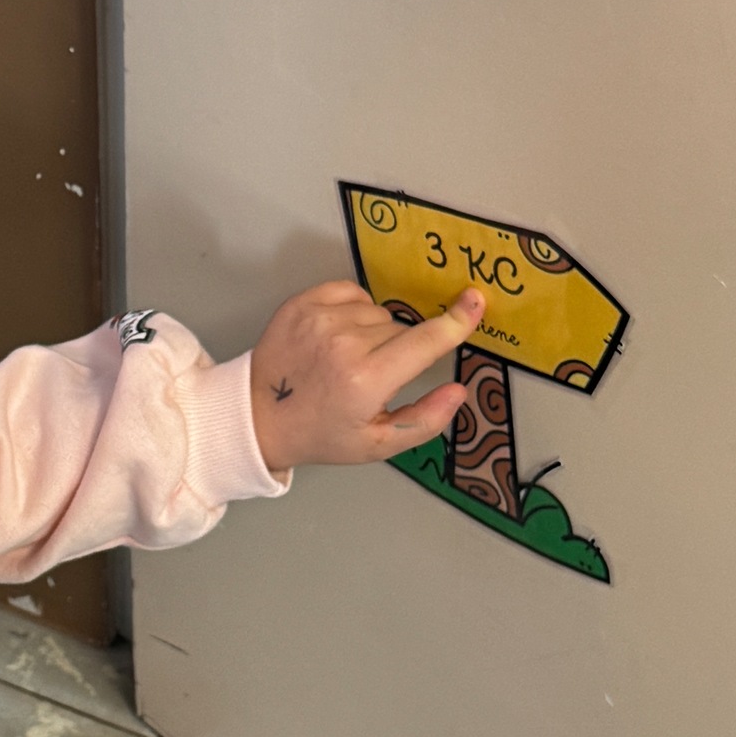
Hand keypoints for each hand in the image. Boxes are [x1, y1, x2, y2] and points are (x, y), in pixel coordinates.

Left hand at [250, 282, 484, 472]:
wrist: (260, 417)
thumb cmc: (321, 433)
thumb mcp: (377, 444)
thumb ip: (425, 420)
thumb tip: (458, 390)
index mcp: (366, 380)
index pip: (425, 342)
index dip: (455, 322)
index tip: (475, 301)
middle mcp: (344, 343)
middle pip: (401, 328)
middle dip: (397, 350)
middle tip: (369, 377)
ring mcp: (319, 319)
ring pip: (376, 312)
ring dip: (372, 331)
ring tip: (347, 360)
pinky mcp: (301, 304)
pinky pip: (350, 292)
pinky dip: (351, 310)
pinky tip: (337, 336)